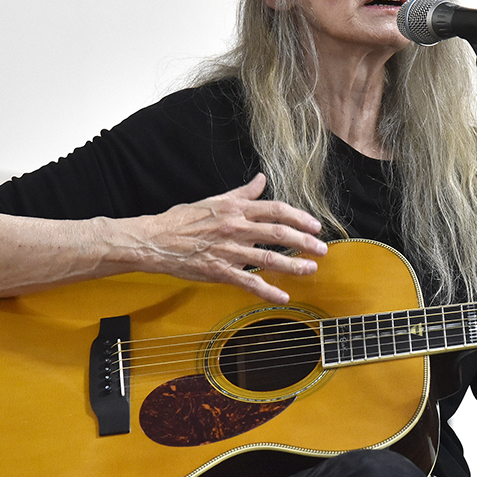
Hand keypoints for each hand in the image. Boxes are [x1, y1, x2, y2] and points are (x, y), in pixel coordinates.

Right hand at [134, 174, 327, 303]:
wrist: (155, 240)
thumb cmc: (183, 220)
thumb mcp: (215, 200)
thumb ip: (242, 193)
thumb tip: (261, 179)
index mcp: (236, 209)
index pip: (275, 209)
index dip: (299, 217)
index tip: (315, 225)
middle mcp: (236, 228)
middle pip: (278, 233)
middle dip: (304, 241)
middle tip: (322, 249)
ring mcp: (228, 250)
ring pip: (268, 258)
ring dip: (293, 265)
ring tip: (311, 269)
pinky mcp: (219, 271)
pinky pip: (248, 282)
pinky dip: (267, 290)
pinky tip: (283, 296)